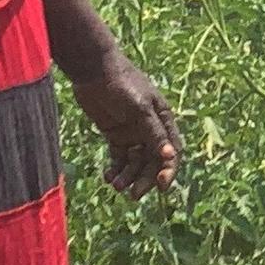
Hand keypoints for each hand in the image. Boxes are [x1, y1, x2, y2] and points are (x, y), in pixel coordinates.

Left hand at [66, 43, 179, 196]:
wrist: (93, 69)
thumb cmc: (122, 83)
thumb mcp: (140, 108)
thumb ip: (154, 132)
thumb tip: (169, 156)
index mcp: (163, 120)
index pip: (171, 151)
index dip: (168, 170)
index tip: (161, 186)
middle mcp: (150, 129)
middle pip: (152, 161)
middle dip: (145, 179)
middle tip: (133, 195)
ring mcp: (132, 133)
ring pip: (134, 163)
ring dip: (128, 177)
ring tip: (115, 186)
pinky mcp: (115, 135)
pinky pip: (119, 158)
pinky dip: (115, 170)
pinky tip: (108, 177)